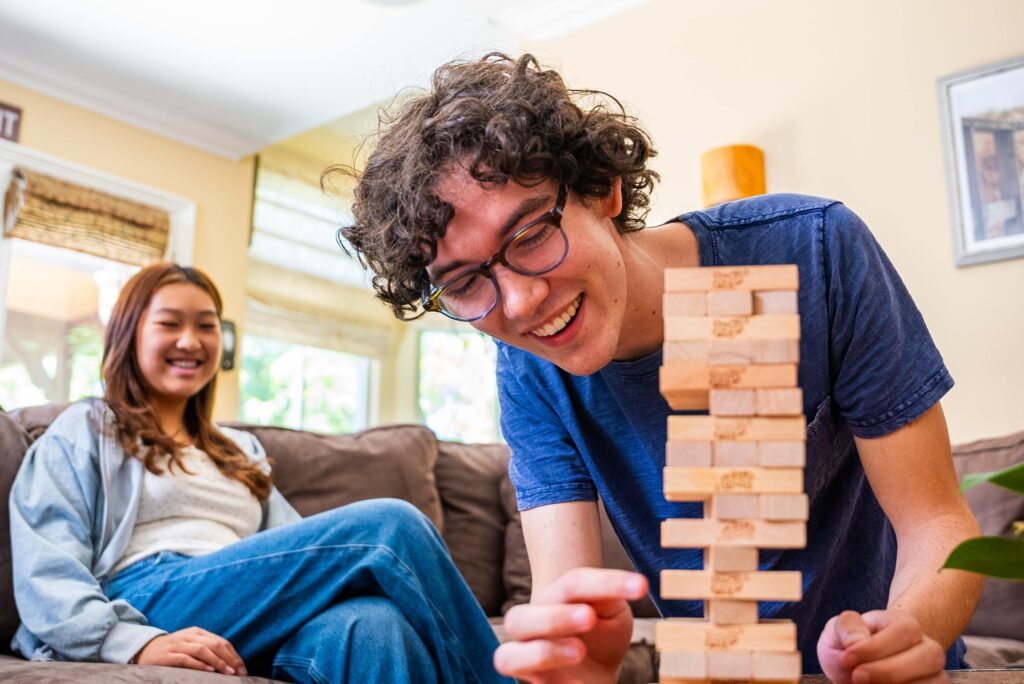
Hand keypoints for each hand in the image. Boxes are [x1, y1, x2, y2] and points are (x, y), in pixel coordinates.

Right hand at [134, 626, 246, 675]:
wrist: (145, 650)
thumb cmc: (173, 650)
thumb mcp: (191, 646)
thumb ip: (207, 651)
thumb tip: (229, 664)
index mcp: (198, 633)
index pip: (221, 642)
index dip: (234, 655)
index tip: (242, 669)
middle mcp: (190, 636)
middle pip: (215, 645)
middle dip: (230, 659)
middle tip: (239, 672)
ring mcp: (178, 644)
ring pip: (203, 650)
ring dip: (218, 661)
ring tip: (228, 672)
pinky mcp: (168, 655)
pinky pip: (186, 658)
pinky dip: (199, 664)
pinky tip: (209, 670)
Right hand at [493, 568, 647, 683]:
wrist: (593, 666)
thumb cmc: (602, 631)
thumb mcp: (612, 612)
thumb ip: (611, 598)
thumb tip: (632, 585)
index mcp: (554, 599)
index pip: (574, 583)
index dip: (607, 582)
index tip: (640, 587)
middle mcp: (531, 626)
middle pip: (521, 618)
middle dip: (555, 618)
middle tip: (590, 618)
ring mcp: (525, 658)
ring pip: (509, 656)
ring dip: (545, 652)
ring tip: (580, 651)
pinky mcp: (531, 682)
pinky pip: (523, 682)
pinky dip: (541, 677)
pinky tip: (574, 679)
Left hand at [817, 609, 947, 683]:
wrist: (856, 670)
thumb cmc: (848, 646)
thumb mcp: (839, 630)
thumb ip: (848, 628)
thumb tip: (856, 641)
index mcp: (904, 623)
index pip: (903, 631)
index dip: (875, 647)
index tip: (847, 659)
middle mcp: (927, 647)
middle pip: (928, 656)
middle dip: (889, 671)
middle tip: (858, 677)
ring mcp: (935, 672)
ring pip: (937, 681)